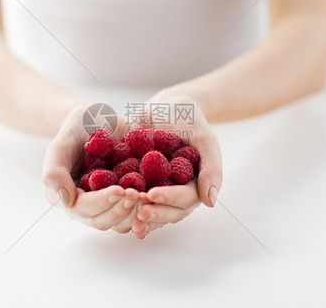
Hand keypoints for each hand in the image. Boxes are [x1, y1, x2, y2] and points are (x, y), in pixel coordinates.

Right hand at [42, 105, 141, 232]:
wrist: (99, 119)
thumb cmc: (78, 128)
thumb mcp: (62, 143)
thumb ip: (55, 171)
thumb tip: (64, 201)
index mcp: (68, 196)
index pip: (84, 208)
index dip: (102, 202)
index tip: (120, 189)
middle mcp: (87, 206)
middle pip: (103, 221)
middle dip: (122, 209)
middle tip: (139, 194)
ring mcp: (108, 204)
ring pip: (121, 222)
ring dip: (135, 213)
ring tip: (149, 196)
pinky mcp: (126, 200)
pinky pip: (136, 214)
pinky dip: (147, 209)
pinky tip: (158, 197)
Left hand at [130, 94, 222, 238]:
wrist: (164, 107)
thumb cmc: (188, 119)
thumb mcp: (203, 137)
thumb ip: (211, 167)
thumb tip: (211, 202)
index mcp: (196, 184)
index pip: (187, 198)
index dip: (170, 199)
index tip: (153, 195)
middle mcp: (178, 192)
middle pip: (169, 211)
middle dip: (154, 213)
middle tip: (138, 212)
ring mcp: (159, 190)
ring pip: (153, 211)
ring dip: (140, 218)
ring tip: (126, 218)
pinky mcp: (141, 186)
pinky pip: (135, 202)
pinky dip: (126, 209)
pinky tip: (113, 211)